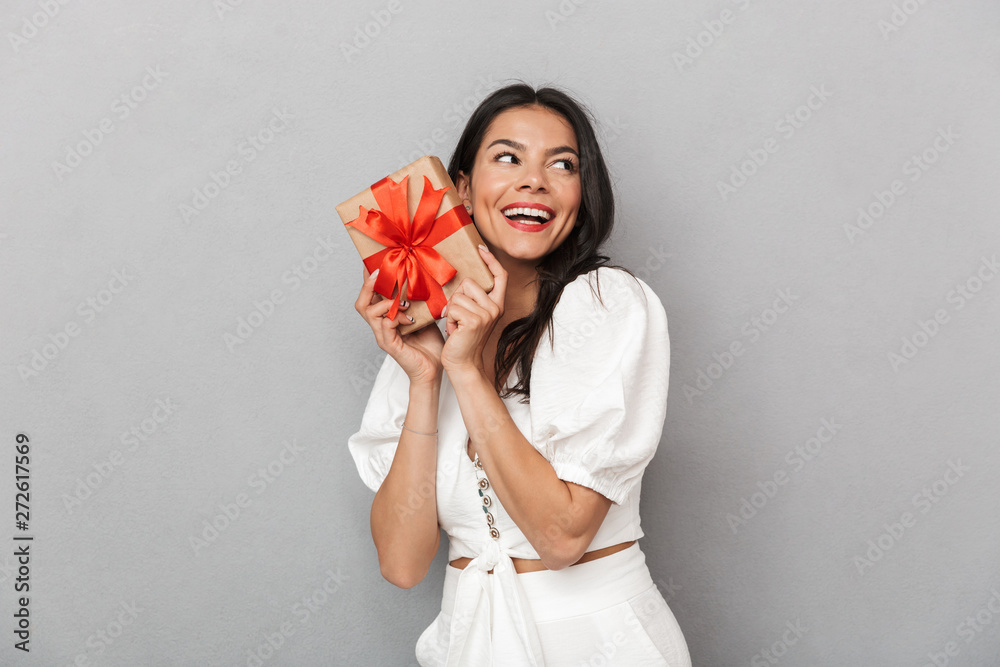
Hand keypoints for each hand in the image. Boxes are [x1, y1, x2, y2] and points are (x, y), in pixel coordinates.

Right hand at [355, 268, 444, 384]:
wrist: (434, 370)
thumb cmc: (430, 344)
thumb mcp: (425, 316)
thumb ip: (419, 301)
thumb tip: (424, 278)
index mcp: (386, 318)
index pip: (371, 296)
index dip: (369, 279)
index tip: (374, 262)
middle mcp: (380, 326)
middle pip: (361, 303)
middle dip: (368, 286)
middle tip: (379, 274)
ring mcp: (382, 336)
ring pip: (369, 313)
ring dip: (386, 302)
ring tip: (404, 303)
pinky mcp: (389, 345)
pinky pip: (384, 325)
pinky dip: (395, 317)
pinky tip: (410, 319)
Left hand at [440, 245, 507, 379]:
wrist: (464, 363)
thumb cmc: (464, 339)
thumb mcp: (473, 315)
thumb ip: (473, 298)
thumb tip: (462, 280)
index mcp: (497, 304)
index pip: (500, 276)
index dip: (491, 260)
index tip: (481, 249)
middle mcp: (495, 308)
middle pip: (470, 282)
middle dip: (457, 296)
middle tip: (459, 316)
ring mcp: (486, 314)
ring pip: (458, 295)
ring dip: (452, 311)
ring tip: (457, 325)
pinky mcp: (474, 321)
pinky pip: (453, 307)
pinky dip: (449, 320)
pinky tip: (454, 331)